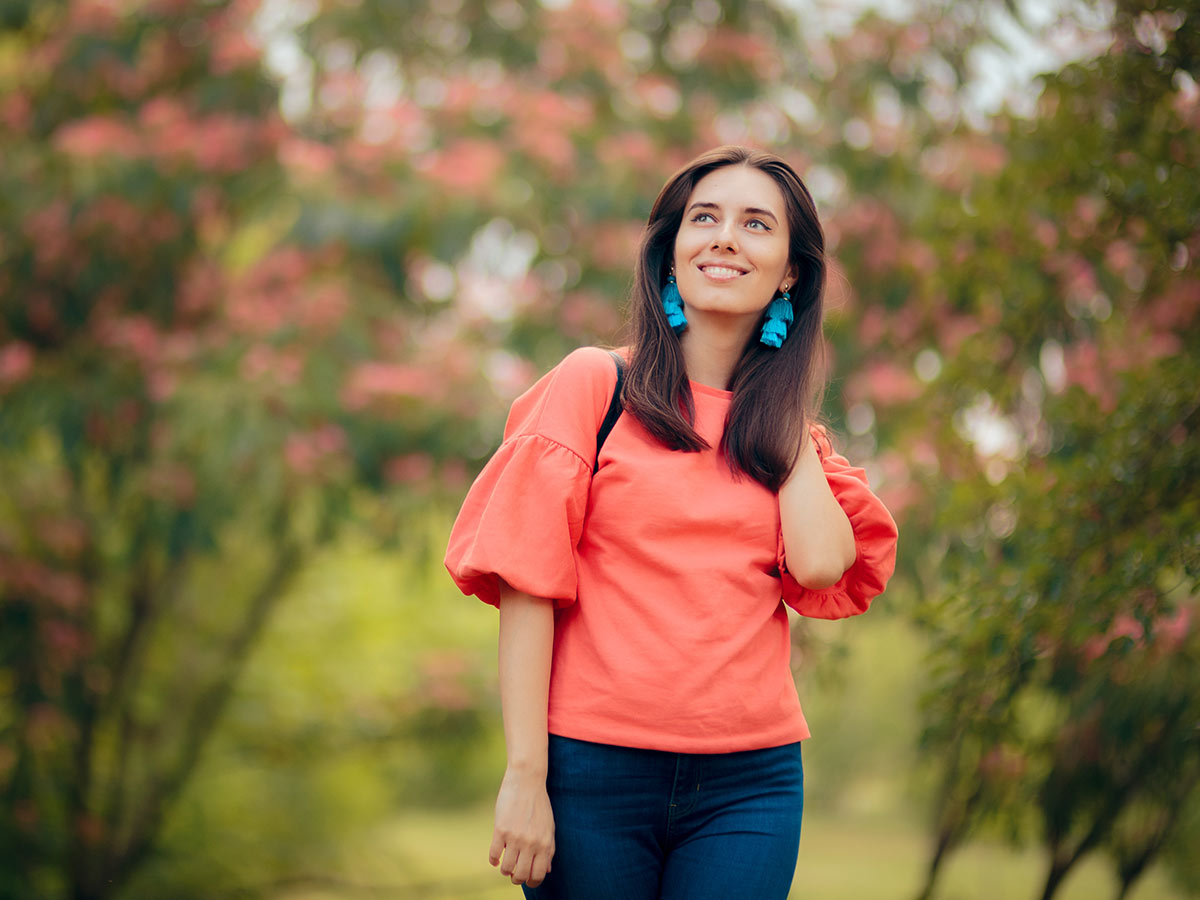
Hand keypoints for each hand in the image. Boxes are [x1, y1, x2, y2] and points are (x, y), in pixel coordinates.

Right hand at [489, 767, 555, 886]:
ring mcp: (515, 837)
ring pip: (506, 868)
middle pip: (521, 875)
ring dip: (505, 870)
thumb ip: (549, 849)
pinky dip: (493, 860)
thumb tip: (547, 871)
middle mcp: (531, 843)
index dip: (532, 882)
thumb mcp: (549, 827)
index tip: (527, 879)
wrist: (527, 780)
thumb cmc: (539, 804)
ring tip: (505, 864)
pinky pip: (494, 855)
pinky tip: (496, 857)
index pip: (538, 875)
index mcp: (545, 844)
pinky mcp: (500, 830)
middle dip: (517, 879)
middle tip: (514, 874)